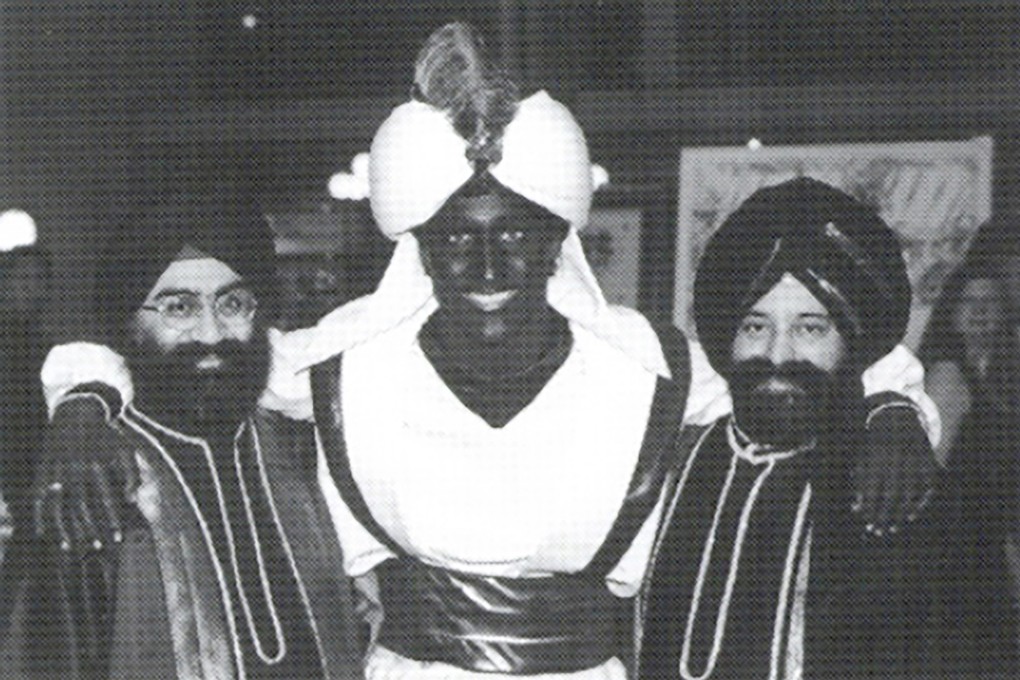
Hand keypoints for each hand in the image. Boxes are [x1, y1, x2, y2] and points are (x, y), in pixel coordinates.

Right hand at [33, 397, 137, 552]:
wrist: (77, 414)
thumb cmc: (106, 437)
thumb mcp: (125, 450)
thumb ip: (132, 474)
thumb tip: (132, 500)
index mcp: (96, 466)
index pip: (106, 500)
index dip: (112, 520)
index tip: (119, 537)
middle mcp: (74, 471)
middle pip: (81, 508)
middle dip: (89, 530)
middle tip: (97, 548)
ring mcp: (55, 472)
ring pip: (58, 507)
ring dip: (64, 529)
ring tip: (70, 548)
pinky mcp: (42, 473)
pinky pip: (38, 500)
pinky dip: (40, 517)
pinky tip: (44, 533)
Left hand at [853, 404, 937, 536]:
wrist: (896, 418)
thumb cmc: (873, 444)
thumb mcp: (861, 458)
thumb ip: (859, 483)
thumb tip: (856, 508)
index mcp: (876, 458)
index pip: (873, 490)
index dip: (871, 510)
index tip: (868, 525)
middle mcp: (896, 460)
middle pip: (890, 495)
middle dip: (884, 516)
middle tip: (878, 533)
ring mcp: (913, 461)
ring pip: (908, 493)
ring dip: (899, 514)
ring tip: (891, 528)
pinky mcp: (927, 462)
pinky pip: (925, 487)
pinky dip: (919, 502)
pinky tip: (910, 515)